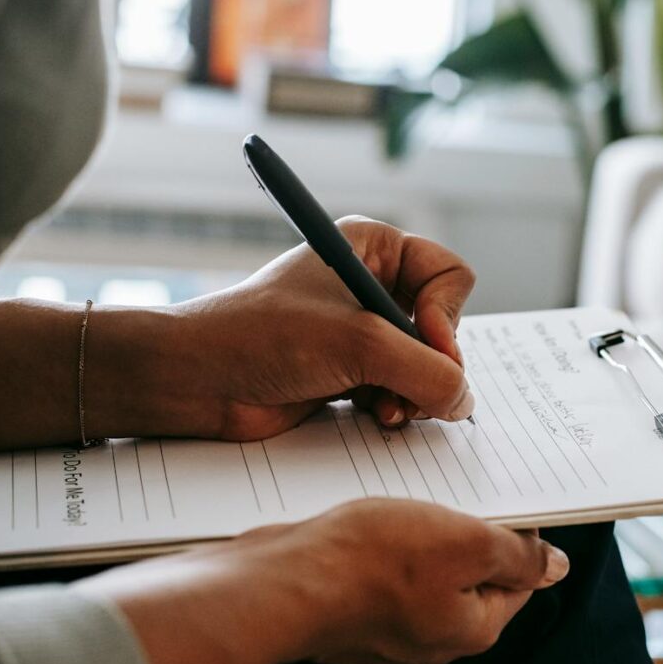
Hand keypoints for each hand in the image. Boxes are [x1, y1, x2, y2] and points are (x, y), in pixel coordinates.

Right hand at [75, 499, 569, 663]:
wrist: (278, 582)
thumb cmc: (366, 563)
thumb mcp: (465, 542)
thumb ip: (517, 555)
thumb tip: (554, 566)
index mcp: (471, 629)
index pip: (519, 579)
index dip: (516, 533)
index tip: (502, 499)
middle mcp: (432, 639)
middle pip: (471, 575)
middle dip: (464, 532)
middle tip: (448, 495)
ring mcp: (388, 630)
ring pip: (424, 571)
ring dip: (420, 534)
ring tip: (403, 505)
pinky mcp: (351, 613)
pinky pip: (382, 573)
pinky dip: (381, 546)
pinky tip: (367, 524)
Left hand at [143, 216, 475, 439]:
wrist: (197, 380)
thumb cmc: (262, 337)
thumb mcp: (359, 344)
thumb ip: (426, 371)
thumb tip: (464, 401)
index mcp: (374, 247)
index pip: (451, 276)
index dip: (448, 316)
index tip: (429, 347)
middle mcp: (372, 283)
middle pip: (444, 326)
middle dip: (431, 364)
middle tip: (411, 389)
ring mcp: (361, 330)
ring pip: (425, 364)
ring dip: (414, 392)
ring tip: (389, 409)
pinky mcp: (350, 370)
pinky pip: (402, 389)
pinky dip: (397, 406)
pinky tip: (375, 416)